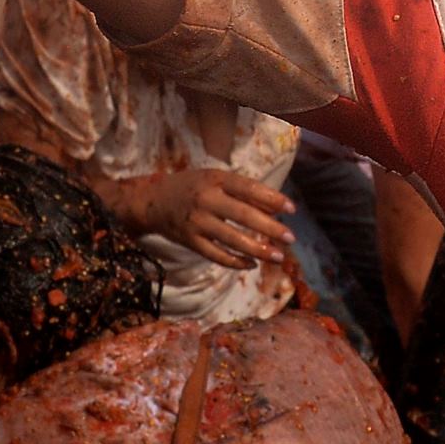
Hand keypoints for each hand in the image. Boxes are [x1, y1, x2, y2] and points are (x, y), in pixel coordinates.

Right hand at [100, 164, 296, 270]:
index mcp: (215, 179)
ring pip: (232, 239)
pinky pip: (216, 255)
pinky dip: (235, 262)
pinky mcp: (190, 241)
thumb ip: (242, 191)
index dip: (272, 199)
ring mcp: (196, 222)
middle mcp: (205, 199)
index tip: (292, 209)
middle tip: (291, 238)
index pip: (248, 188)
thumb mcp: (215, 179)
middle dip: (270, 228)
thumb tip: (275, 208)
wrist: (152, 201)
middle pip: (243, 215)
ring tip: (279, 256)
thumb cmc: (192, 187)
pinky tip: (252, 264)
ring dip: (258, 250)